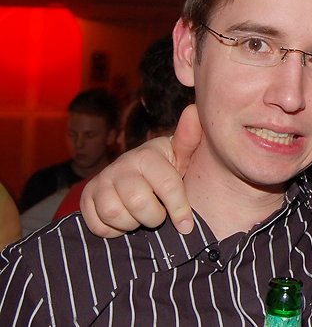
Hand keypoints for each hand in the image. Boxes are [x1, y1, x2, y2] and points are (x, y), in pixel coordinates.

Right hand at [80, 105, 201, 236]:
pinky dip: (112, 231)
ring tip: (141, 217)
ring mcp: (101, 180)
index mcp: (146, 155)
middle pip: (138, 203)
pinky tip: (124, 220)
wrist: (138, 176)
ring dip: (132, 224)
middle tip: (159, 215)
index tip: (186, 225)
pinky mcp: (86, 198)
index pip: (167, 186)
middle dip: (154, 217)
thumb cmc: (166, 168)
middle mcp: (120, 165)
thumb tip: (194, 110)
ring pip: (114, 214)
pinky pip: (97, 225)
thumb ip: (189, 138)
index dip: (179, 209)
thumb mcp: (181, 155)